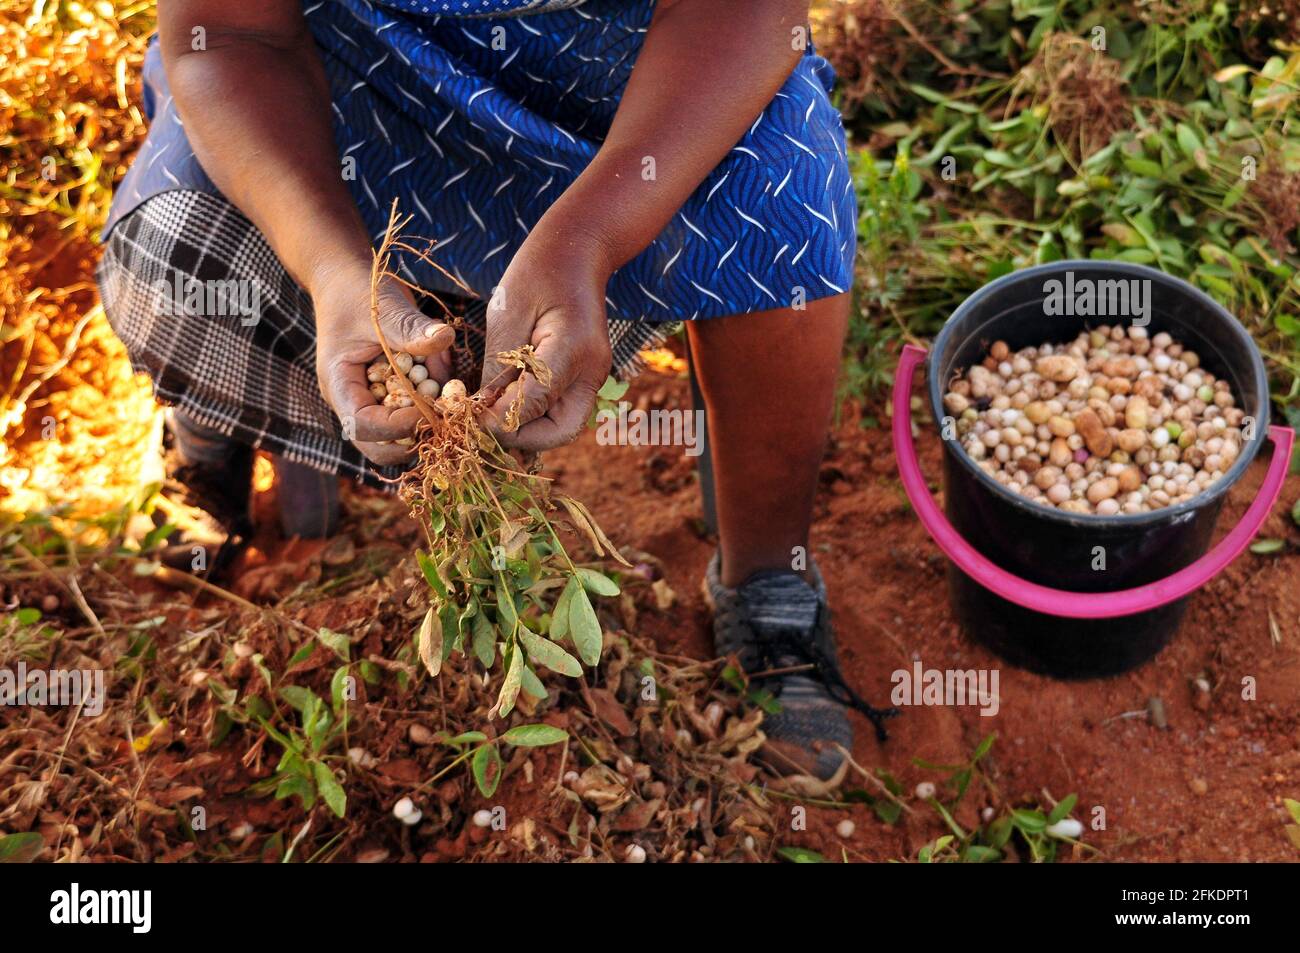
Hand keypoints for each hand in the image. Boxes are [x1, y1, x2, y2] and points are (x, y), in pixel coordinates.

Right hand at [313, 262, 455, 465]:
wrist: (349, 279)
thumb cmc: (359, 291)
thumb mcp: (385, 307)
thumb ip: (412, 328)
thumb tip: (445, 337)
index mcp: (340, 384)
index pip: (363, 426)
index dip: (398, 426)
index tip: (432, 409)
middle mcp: (353, 400)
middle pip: (379, 446)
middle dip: (414, 436)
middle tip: (447, 414)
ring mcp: (371, 400)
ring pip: (400, 435)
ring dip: (427, 418)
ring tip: (442, 378)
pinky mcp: (391, 393)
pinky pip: (415, 410)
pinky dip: (433, 398)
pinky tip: (441, 366)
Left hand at [478, 237, 612, 451]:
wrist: (577, 250)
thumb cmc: (539, 272)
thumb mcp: (507, 313)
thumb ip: (498, 365)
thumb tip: (482, 411)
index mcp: (573, 350)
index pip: (535, 405)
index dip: (500, 419)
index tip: (469, 418)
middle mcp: (591, 371)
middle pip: (559, 432)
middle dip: (519, 437)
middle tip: (481, 427)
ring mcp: (592, 377)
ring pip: (560, 427)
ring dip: (525, 430)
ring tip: (488, 415)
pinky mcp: (584, 377)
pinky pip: (559, 410)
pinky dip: (532, 416)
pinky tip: (504, 402)